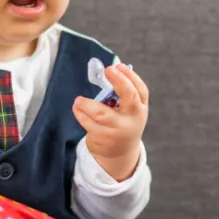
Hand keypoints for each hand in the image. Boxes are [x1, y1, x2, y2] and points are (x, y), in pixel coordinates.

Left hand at [73, 63, 148, 180]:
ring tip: (78, 100)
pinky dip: (80, 114)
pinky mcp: (104, 138)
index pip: (140, 90)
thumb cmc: (123, 122)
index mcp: (140, 109)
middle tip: (108, 70)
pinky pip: (89, 123)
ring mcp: (118, 129)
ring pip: (101, 113)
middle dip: (119, 81)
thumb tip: (110, 72)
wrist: (121, 152)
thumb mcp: (129, 110)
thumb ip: (122, 94)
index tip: (117, 66)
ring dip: (86, 104)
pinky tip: (78, 108)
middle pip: (128, 97)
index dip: (130, 76)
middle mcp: (132, 118)